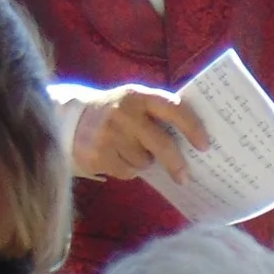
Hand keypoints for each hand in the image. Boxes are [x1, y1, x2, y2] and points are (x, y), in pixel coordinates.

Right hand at [71, 86, 207, 183]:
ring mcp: (108, 134)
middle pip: (162, 144)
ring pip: (144, 162)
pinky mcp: (97, 155)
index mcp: (138, 96)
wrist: (69, 118)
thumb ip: (160, 114)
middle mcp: (123, 113)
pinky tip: (116, 157)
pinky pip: (127, 172)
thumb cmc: (116, 113)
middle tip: (185, 177)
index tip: (205, 145)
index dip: (192, 127)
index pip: (173, 108)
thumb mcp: (135, 103)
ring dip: (144, 163)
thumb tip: (196, 143)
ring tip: (130, 151)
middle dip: (176, 163)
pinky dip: (127, 170)